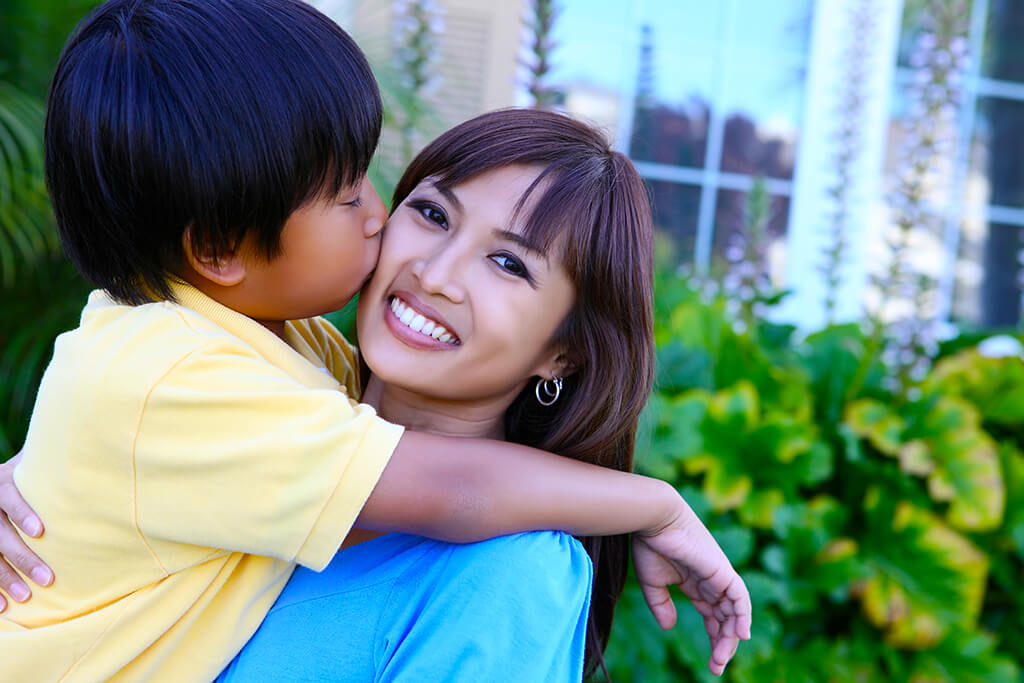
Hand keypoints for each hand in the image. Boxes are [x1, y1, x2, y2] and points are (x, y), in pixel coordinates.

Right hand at [0, 452, 52, 610]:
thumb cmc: (31, 470)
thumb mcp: (37, 461)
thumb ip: (56, 461)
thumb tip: (95, 448)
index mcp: (2, 481)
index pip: (9, 497)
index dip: (23, 513)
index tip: (41, 531)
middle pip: (0, 533)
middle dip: (23, 558)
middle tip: (48, 578)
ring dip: (5, 578)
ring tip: (25, 598)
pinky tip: (2, 608)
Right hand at [632, 498, 750, 675]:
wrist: (654, 519)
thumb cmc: (650, 543)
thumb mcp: (653, 582)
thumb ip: (661, 605)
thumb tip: (669, 627)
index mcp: (696, 582)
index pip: (712, 615)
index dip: (712, 637)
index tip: (710, 662)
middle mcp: (711, 580)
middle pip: (725, 618)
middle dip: (722, 643)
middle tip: (716, 668)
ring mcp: (719, 575)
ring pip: (733, 612)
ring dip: (729, 637)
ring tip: (720, 659)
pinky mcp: (722, 570)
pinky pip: (740, 597)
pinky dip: (743, 615)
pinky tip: (741, 635)